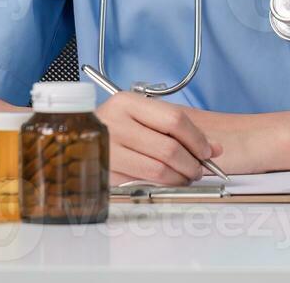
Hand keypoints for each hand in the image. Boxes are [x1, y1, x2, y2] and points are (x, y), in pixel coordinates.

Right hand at [96, 92, 222, 185]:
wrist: (74, 137)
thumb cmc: (120, 124)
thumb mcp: (146, 115)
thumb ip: (180, 128)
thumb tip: (215, 149)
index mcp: (127, 102)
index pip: (174, 121)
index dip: (198, 139)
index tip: (208, 150)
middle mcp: (114, 124)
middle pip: (168, 149)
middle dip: (192, 163)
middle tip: (199, 169)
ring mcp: (107, 150)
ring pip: (158, 171)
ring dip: (180, 178)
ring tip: (186, 176)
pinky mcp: (104, 174)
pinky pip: (142, 184)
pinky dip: (162, 187)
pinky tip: (167, 182)